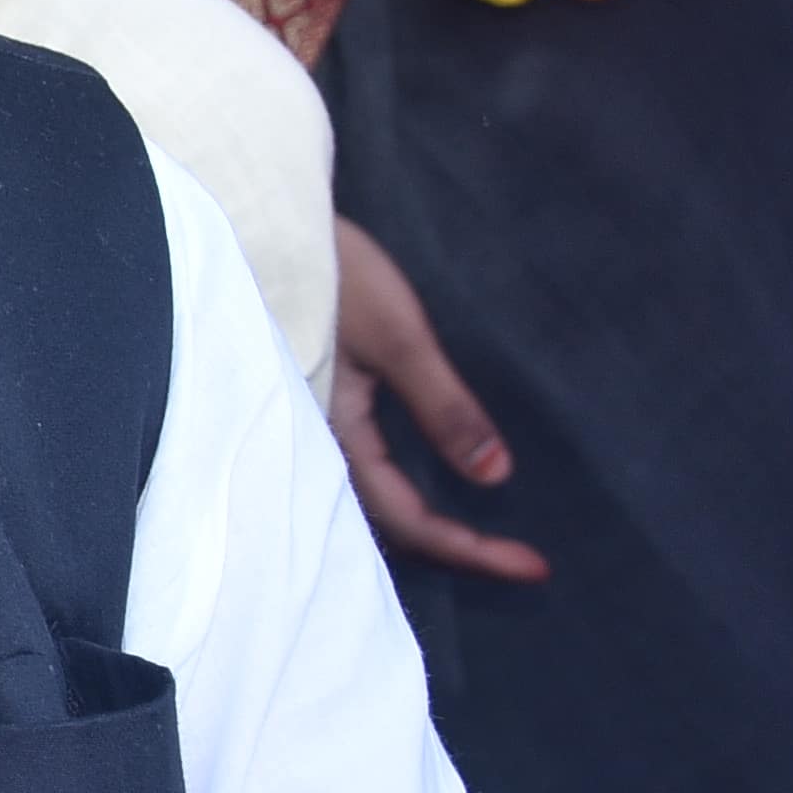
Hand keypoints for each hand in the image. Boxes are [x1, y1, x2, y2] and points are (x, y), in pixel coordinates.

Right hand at [330, 215, 541, 580]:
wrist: (256, 226)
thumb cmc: (327, 276)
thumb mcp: (398, 338)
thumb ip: (444, 407)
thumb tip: (498, 477)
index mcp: (336, 435)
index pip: (410, 519)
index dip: (471, 549)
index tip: (535, 567)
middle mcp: (314, 444)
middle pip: (386, 526)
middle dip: (452, 549)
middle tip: (519, 562)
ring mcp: (310, 425)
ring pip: (368, 503)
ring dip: (425, 526)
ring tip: (479, 536)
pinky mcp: (312, 402)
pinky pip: (356, 473)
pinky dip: (398, 495)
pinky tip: (425, 484)